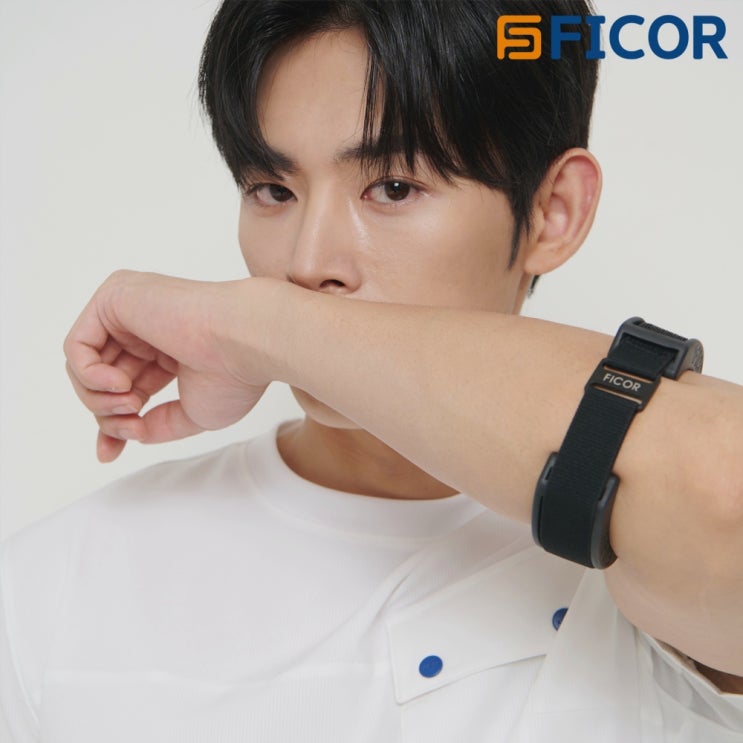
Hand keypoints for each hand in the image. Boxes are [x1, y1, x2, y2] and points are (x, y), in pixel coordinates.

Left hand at [64, 270, 270, 461]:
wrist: (248, 341)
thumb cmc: (235, 374)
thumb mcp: (193, 414)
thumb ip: (159, 425)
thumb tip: (131, 433)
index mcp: (165, 348)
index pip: (123, 387)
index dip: (112, 423)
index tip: (110, 454)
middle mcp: (143, 326)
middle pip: (99, 379)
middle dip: (105, 414)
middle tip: (131, 427)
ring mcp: (128, 309)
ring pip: (82, 365)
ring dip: (98, 399)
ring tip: (132, 406)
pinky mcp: (115, 298)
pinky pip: (76, 347)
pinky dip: (89, 376)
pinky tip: (122, 386)